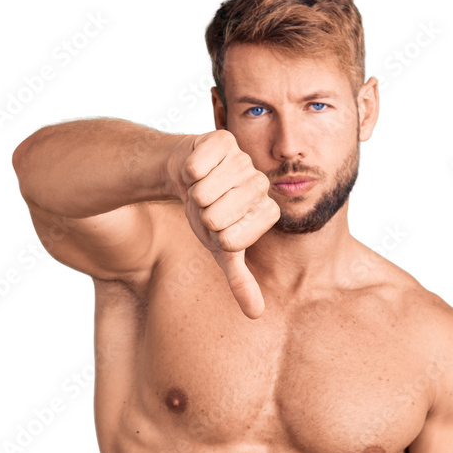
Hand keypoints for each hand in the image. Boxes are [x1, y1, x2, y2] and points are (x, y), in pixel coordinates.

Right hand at [169, 130, 280, 319]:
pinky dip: (186, 172)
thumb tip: (256, 314)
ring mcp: (243, 159)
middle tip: (205, 205)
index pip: (232, 240)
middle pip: (217, 217)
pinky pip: (196, 166)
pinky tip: (195, 168)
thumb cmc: (207, 214)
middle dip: (201, 215)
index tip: (217, 226)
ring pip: (204, 192)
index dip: (214, 237)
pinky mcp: (223, 138)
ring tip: (199, 187)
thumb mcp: (222, 251)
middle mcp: (260, 184)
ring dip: (192, 193)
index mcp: (266, 212)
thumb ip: (241, 282)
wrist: (185, 176)